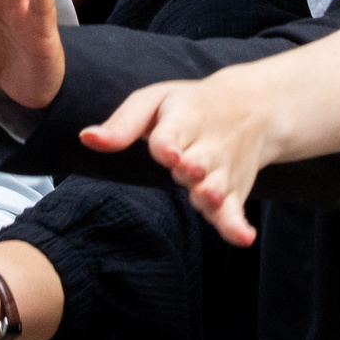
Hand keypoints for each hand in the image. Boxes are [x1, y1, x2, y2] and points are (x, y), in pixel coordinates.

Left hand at [78, 70, 279, 245]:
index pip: (170, 136)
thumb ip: (123, 123)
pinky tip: (244, 238)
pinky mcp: (234, 191)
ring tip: (210, 196)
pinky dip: (237, 225)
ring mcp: (221, 171)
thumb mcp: (155, 101)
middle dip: (193, 168)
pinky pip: (234, 210)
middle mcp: (205, 147)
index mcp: (183, 120)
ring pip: (214, 188)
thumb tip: (86, 138)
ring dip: (212, 194)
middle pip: (194, 164)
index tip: (169, 154)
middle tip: (191, 169)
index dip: (169, 146)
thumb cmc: (191, 106)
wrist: (252, 107)